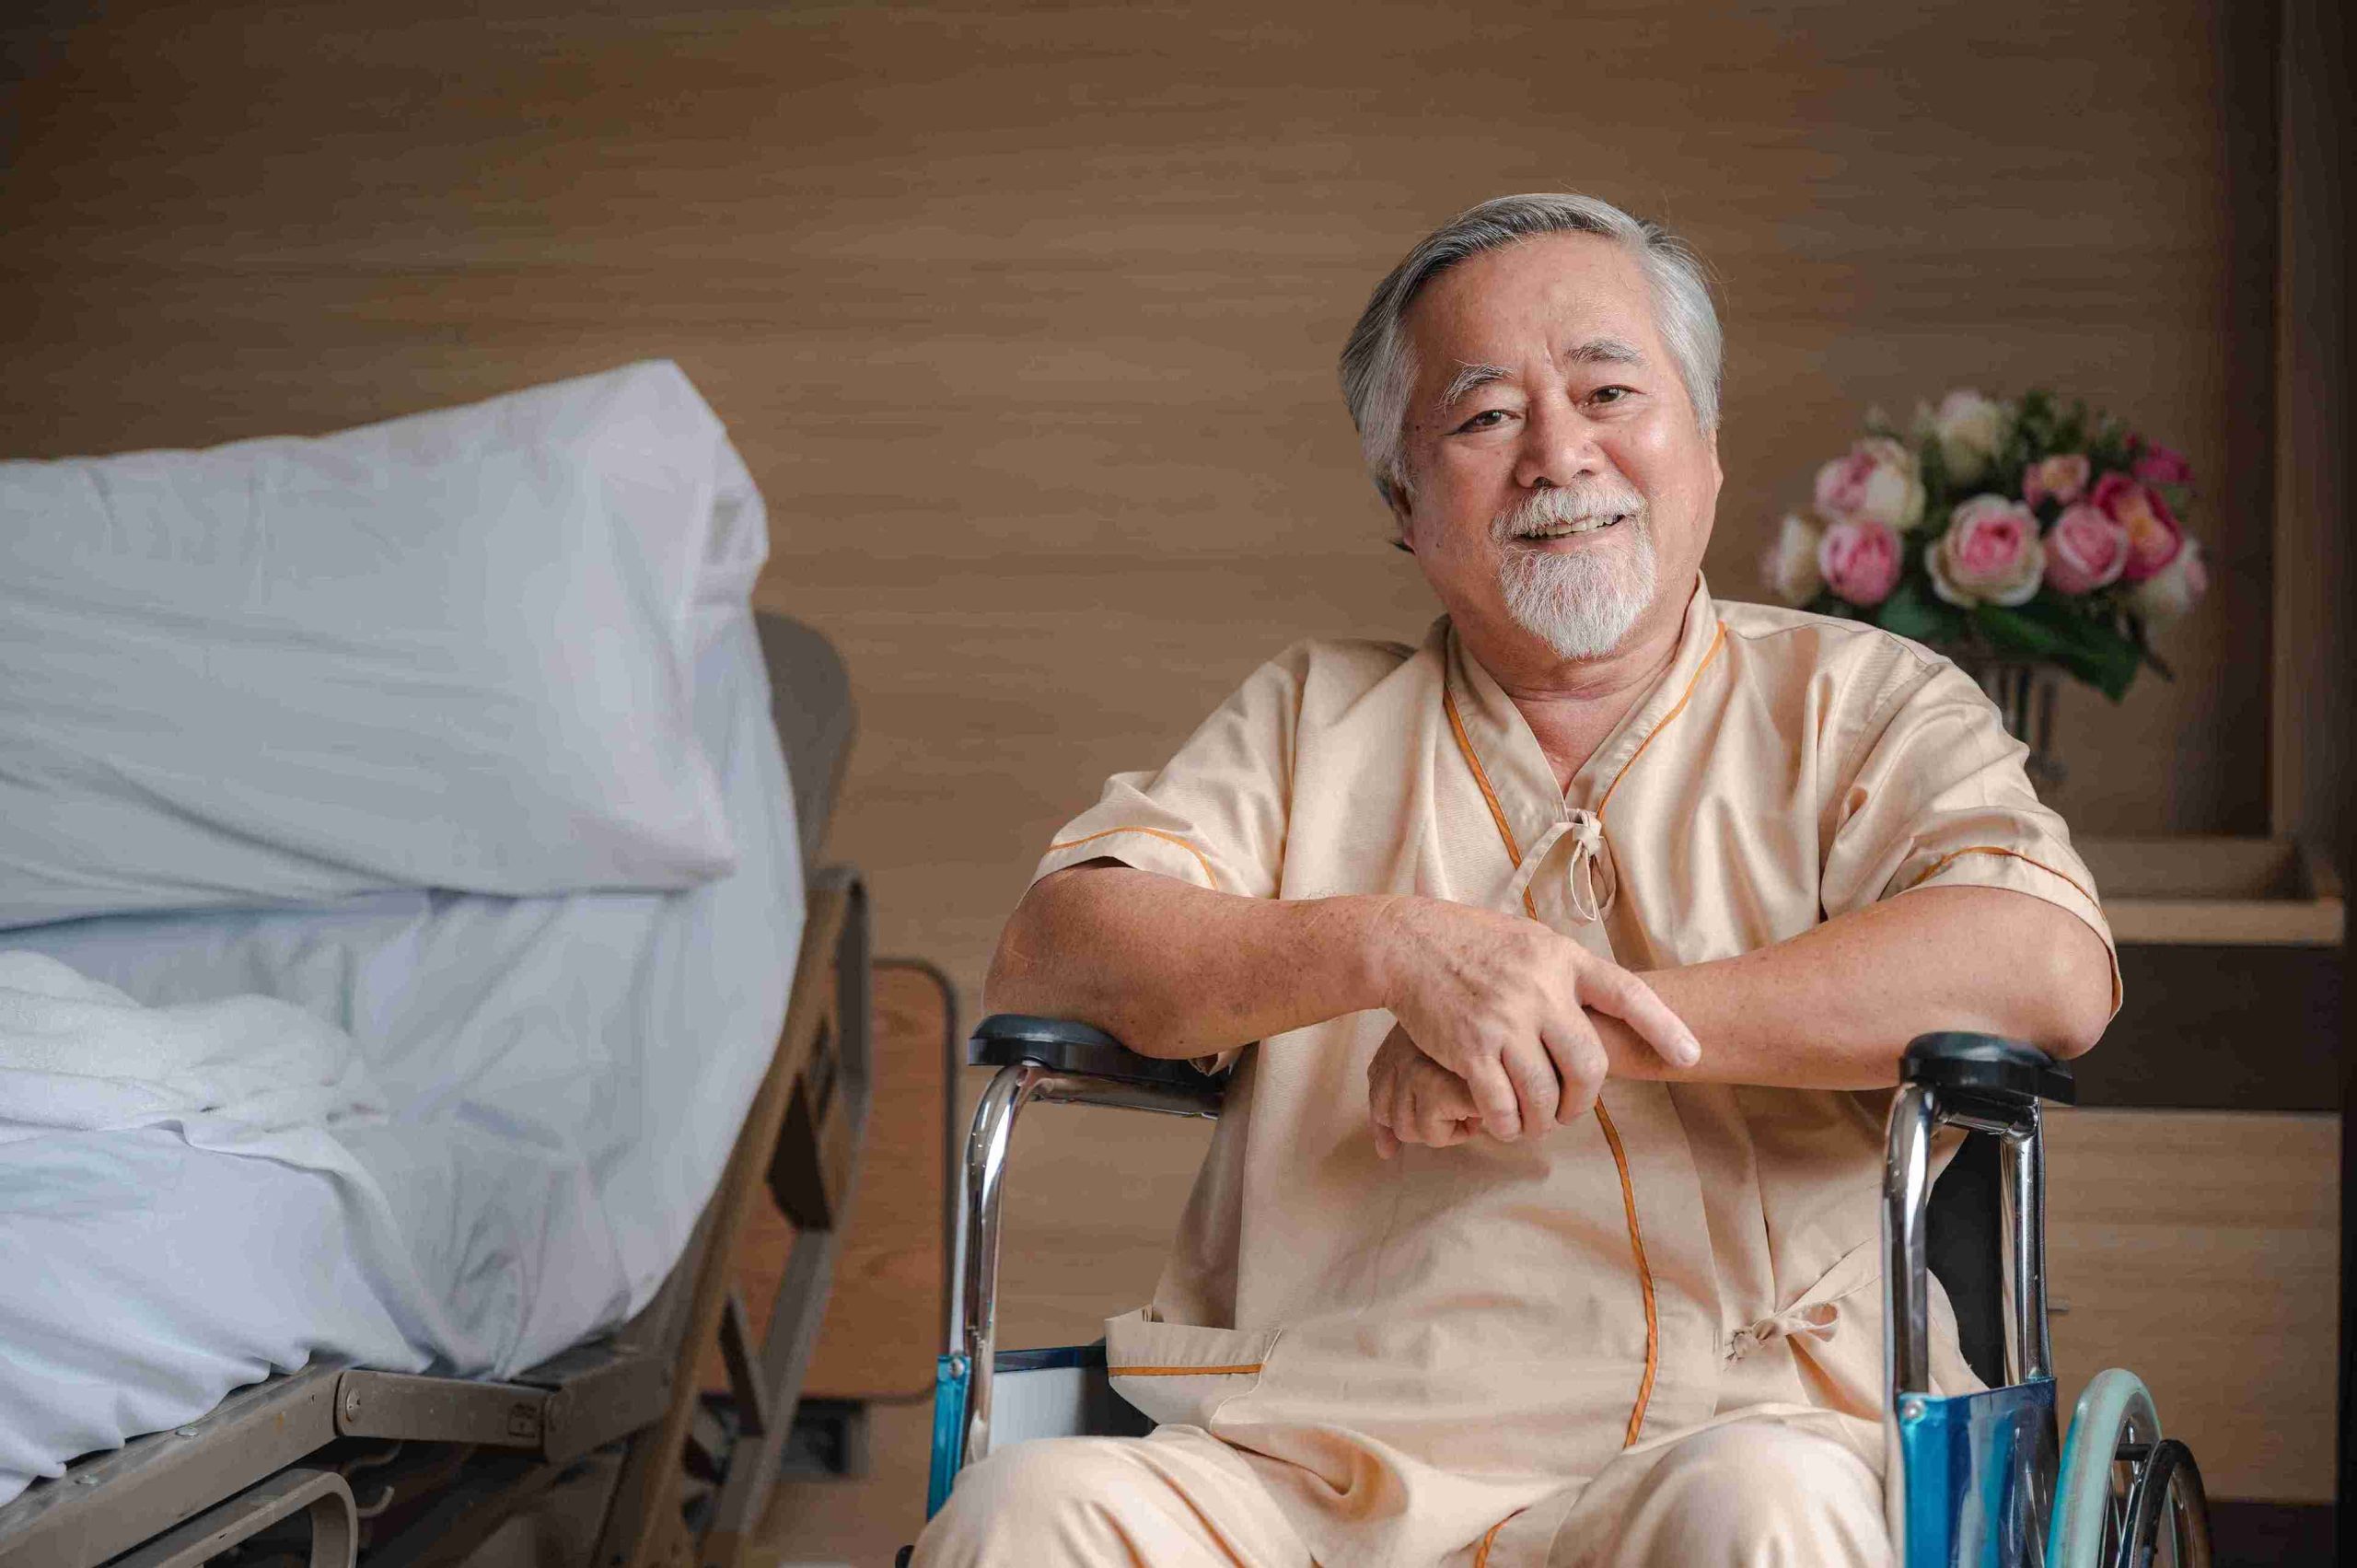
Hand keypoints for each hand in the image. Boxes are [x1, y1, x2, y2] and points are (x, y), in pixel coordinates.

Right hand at [1369, 895, 1699, 1141]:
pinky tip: (1502, 1123)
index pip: (1626, 993)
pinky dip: (1507, 1124)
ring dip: (1542, 1121)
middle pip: (1588, 1064)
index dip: (1662, 1026)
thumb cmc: (1473, 944)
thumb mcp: (1529, 942)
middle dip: (1583, 1101)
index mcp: (1561, 959)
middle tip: (1570, 1110)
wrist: (1409, 944)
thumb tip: (1606, 1007)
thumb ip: (1565, 974)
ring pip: (1545, 1093)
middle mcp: (1539, 989)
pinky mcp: (1471, 1047)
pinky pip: (1502, 1104)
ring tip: (1534, 1123)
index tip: (1690, 1056)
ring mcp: (1505, 1019)